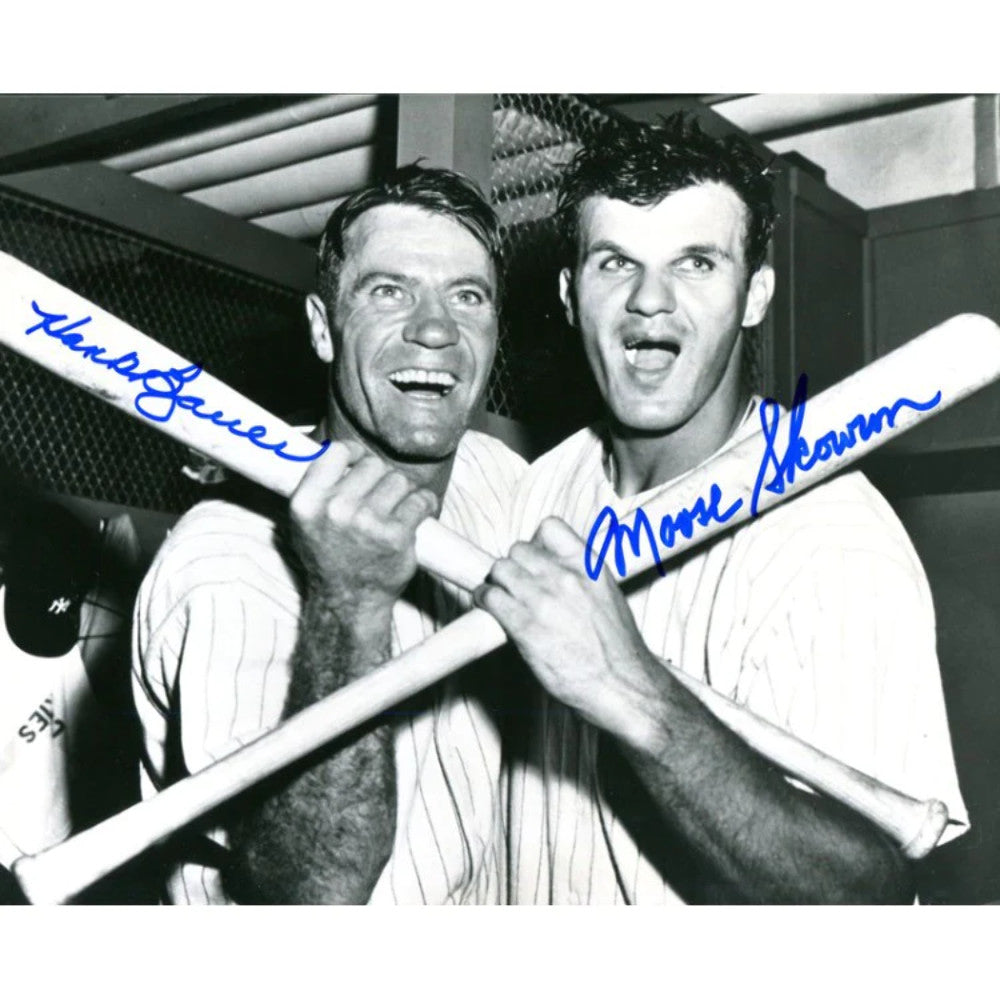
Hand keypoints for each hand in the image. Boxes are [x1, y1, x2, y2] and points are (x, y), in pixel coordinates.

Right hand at [288, 441, 438, 619]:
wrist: (347, 601)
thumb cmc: (329, 557)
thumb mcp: (305, 522)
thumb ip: (317, 487)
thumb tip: (341, 451)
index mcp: (307, 502)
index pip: (337, 452)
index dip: (355, 453)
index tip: (362, 463)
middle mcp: (335, 509)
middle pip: (374, 465)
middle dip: (382, 478)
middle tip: (382, 499)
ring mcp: (366, 523)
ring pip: (399, 480)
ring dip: (403, 492)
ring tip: (397, 510)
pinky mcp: (396, 535)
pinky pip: (420, 500)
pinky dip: (424, 504)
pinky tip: (417, 513)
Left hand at [474, 517, 663, 739]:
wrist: (622, 685)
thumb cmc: (617, 650)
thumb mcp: (608, 596)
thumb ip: (581, 577)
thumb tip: (554, 570)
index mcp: (590, 566)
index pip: (550, 527)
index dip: (536, 542)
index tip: (535, 558)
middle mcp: (566, 577)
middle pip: (519, 550)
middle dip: (514, 566)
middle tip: (515, 585)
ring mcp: (544, 600)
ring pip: (500, 569)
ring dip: (496, 583)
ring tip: (500, 597)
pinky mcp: (525, 626)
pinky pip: (489, 596)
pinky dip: (484, 599)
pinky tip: (488, 607)